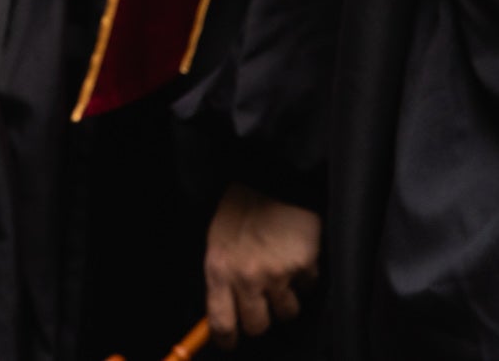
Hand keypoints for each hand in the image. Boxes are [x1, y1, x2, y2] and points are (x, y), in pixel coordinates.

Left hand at [204, 183, 319, 346]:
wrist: (271, 182)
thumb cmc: (240, 211)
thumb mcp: (217, 243)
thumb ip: (221, 277)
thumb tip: (224, 312)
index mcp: (218, 270)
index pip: (220, 322)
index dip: (226, 339)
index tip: (230, 343)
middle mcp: (246, 278)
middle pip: (257, 326)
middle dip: (261, 320)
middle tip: (262, 306)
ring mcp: (277, 274)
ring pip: (287, 312)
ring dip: (285, 299)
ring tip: (280, 275)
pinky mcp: (303, 268)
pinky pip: (308, 288)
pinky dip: (304, 278)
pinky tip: (296, 256)